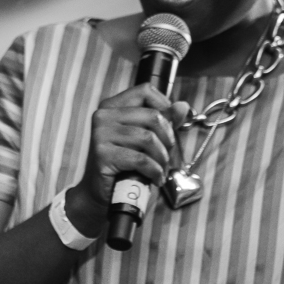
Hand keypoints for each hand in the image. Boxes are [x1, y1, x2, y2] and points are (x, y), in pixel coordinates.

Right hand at [68, 83, 190, 233]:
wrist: (102, 192)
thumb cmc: (125, 164)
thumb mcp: (145, 139)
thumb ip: (164, 121)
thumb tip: (183, 107)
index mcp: (111, 106)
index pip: (145, 90)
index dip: (165, 106)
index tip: (168, 127)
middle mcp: (103, 116)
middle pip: (153, 116)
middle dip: (167, 139)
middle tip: (165, 156)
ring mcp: (100, 134)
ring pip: (148, 138)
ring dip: (162, 159)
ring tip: (160, 170)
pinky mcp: (102, 154)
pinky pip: (141, 159)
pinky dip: (154, 171)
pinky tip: (154, 178)